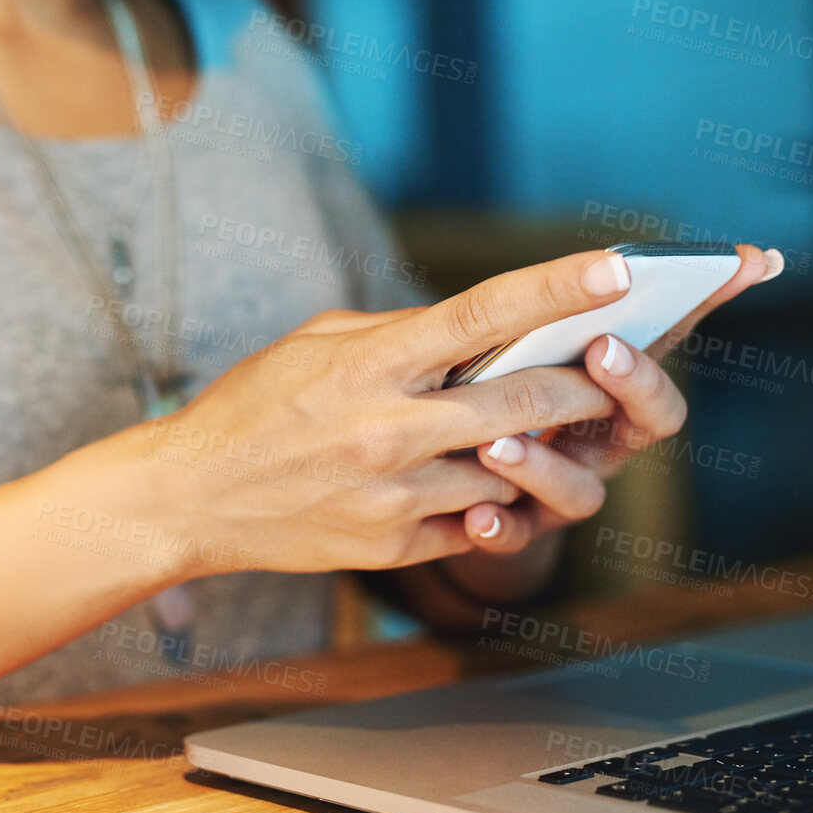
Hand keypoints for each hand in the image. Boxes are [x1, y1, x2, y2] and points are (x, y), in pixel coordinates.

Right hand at [116, 250, 646, 578]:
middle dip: (584, 387)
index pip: (484, 314)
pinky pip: (478, 525)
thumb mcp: (320, 342)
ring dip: (537, 451)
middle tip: (608, 373)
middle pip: (528, 400)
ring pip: (515, 472)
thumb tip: (483, 328)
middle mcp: (389, 427)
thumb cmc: (256, 404)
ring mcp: (394, 493)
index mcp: (372, 362)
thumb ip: (402, 333)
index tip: (620, 267)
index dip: (559, 288)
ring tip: (532, 434)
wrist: (191, 496)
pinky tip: (474, 483)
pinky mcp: (393, 545)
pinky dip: (491, 502)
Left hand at [446, 244, 782, 571]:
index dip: (709, 298)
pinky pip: (514, 535)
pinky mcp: (514, 530)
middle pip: (653, 418)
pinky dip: (499, 527)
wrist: (440, 488)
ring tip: (497, 443)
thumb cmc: (484, 390)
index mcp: (608, 380)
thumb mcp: (503, 339)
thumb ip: (536, 303)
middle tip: (603, 348)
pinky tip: (476, 514)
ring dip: (544, 466)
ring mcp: (564, 489)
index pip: (670, 334)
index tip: (743, 261)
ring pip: (582, 489)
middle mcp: (603, 438)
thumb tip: (579, 252)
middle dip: (637, 382)